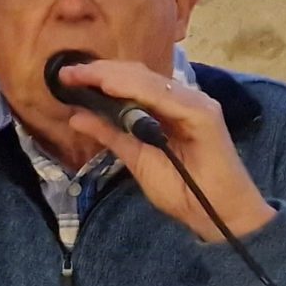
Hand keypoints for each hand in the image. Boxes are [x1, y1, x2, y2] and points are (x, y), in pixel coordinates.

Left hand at [52, 58, 274, 244]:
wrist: (219, 214)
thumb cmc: (182, 189)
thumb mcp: (135, 158)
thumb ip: (110, 134)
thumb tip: (76, 115)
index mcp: (167, 108)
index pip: (130, 83)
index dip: (98, 76)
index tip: (66, 77)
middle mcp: (182, 99)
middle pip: (137, 75)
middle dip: (99, 71)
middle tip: (66, 72)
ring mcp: (195, 104)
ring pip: (148, 81)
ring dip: (112, 75)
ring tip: (81, 74)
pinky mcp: (203, 115)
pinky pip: (165, 96)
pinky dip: (136, 89)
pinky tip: (110, 86)